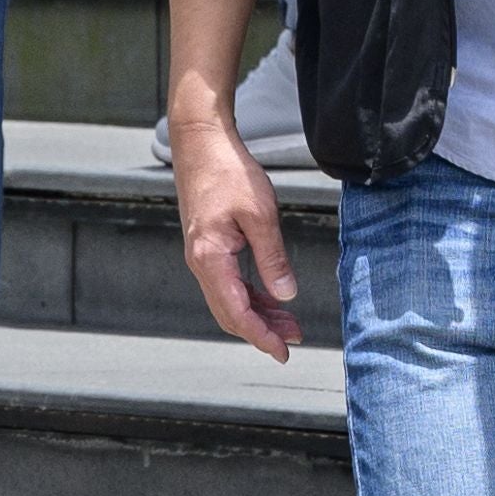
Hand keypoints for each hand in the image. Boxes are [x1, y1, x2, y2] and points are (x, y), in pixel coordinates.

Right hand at [171, 111, 301, 359]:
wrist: (202, 145)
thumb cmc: (229, 173)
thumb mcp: (260, 214)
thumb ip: (273, 256)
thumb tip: (285, 294)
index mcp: (211, 259)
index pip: (236, 313)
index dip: (261, 336)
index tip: (283, 350)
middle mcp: (201, 264)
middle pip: (231, 313)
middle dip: (262, 330)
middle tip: (293, 340)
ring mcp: (203, 256)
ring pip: (230, 300)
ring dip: (258, 314)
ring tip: (289, 322)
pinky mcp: (209, 247)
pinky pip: (229, 283)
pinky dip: (251, 295)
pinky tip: (271, 297)